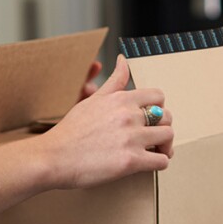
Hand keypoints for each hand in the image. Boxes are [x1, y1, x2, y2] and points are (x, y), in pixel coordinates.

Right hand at [40, 55, 173, 189]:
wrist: (54, 156)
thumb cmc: (71, 130)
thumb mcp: (93, 99)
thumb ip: (114, 81)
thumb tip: (123, 59)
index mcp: (121, 99)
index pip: (158, 95)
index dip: (159, 107)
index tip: (152, 118)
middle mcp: (129, 115)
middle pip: (167, 116)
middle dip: (164, 127)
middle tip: (155, 138)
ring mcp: (131, 138)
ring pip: (168, 137)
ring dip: (166, 146)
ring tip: (157, 152)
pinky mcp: (130, 161)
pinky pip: (162, 161)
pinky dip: (161, 162)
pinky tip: (151, 163)